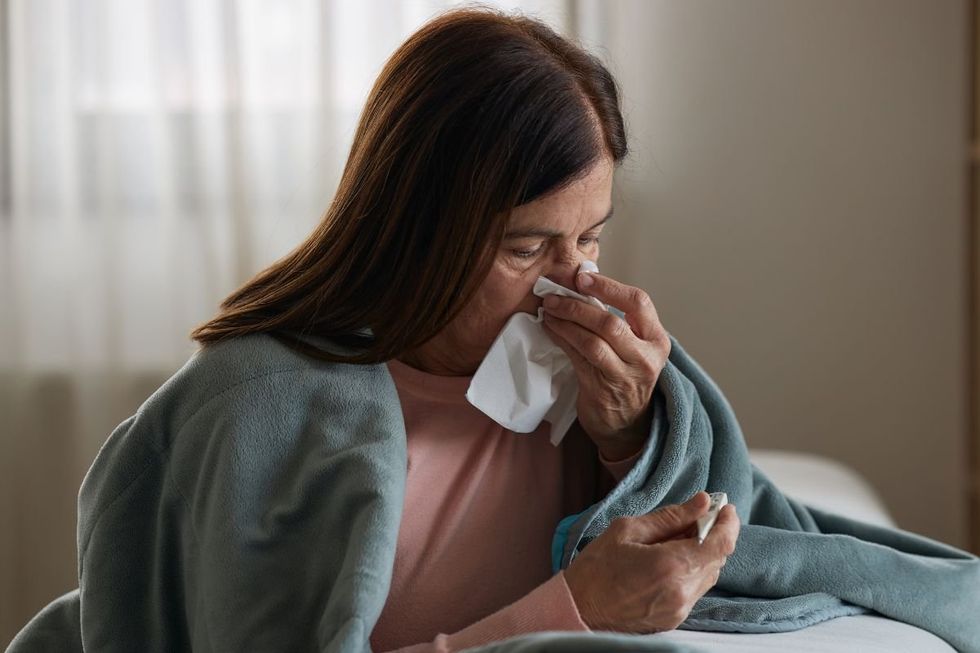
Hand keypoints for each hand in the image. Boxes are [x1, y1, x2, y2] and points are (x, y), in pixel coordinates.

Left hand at [541, 270, 669, 459]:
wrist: (627, 425)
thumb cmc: (626, 376)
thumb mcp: (634, 347)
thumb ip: (618, 319)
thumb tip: (581, 282)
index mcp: (656, 340)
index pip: (638, 302)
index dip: (608, 287)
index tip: (581, 278)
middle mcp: (645, 358)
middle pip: (610, 323)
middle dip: (576, 306)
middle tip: (553, 295)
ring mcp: (625, 376)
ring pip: (591, 342)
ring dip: (565, 322)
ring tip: (548, 310)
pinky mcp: (602, 390)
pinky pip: (577, 358)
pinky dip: (561, 339)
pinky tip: (549, 329)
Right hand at [563, 492, 739, 632]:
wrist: (578, 610)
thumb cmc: (596, 568)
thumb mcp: (627, 530)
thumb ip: (670, 517)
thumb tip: (701, 502)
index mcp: (671, 565)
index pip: (720, 543)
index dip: (728, 522)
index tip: (724, 507)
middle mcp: (682, 590)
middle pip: (717, 558)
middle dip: (714, 534)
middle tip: (699, 516)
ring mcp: (679, 608)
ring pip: (708, 575)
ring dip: (703, 553)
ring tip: (681, 537)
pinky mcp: (674, 618)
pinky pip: (695, 589)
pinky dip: (691, 570)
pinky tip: (672, 559)